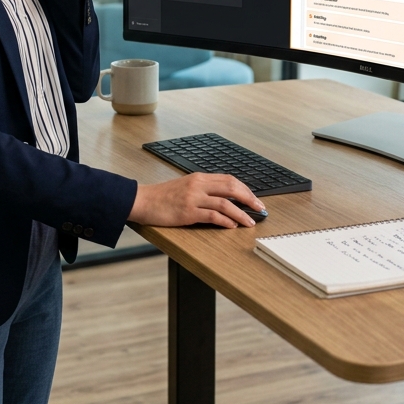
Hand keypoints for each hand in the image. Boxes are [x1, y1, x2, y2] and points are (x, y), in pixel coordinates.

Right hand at [128, 173, 264, 227]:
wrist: (143, 201)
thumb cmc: (162, 197)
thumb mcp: (185, 186)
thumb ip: (203, 189)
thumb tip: (223, 198)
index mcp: (199, 177)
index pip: (229, 179)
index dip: (245, 189)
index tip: (254, 198)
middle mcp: (198, 185)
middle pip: (231, 188)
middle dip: (249, 199)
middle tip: (260, 208)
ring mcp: (193, 198)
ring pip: (225, 203)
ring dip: (241, 213)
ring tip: (250, 221)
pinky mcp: (188, 212)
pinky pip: (213, 216)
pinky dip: (226, 221)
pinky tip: (232, 226)